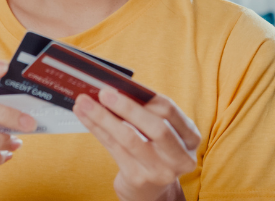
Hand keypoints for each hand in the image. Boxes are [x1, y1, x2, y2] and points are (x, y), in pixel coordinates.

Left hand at [73, 90, 200, 200]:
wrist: (149, 189)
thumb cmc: (154, 149)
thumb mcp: (161, 132)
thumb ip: (147, 112)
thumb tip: (116, 87)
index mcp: (190, 137)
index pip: (170, 111)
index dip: (147, 96)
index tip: (125, 84)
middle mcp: (180, 157)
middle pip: (156, 127)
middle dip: (127, 107)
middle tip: (104, 92)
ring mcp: (160, 171)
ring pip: (129, 138)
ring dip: (103, 117)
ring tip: (84, 102)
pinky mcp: (138, 178)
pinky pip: (113, 148)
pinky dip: (97, 128)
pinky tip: (84, 116)